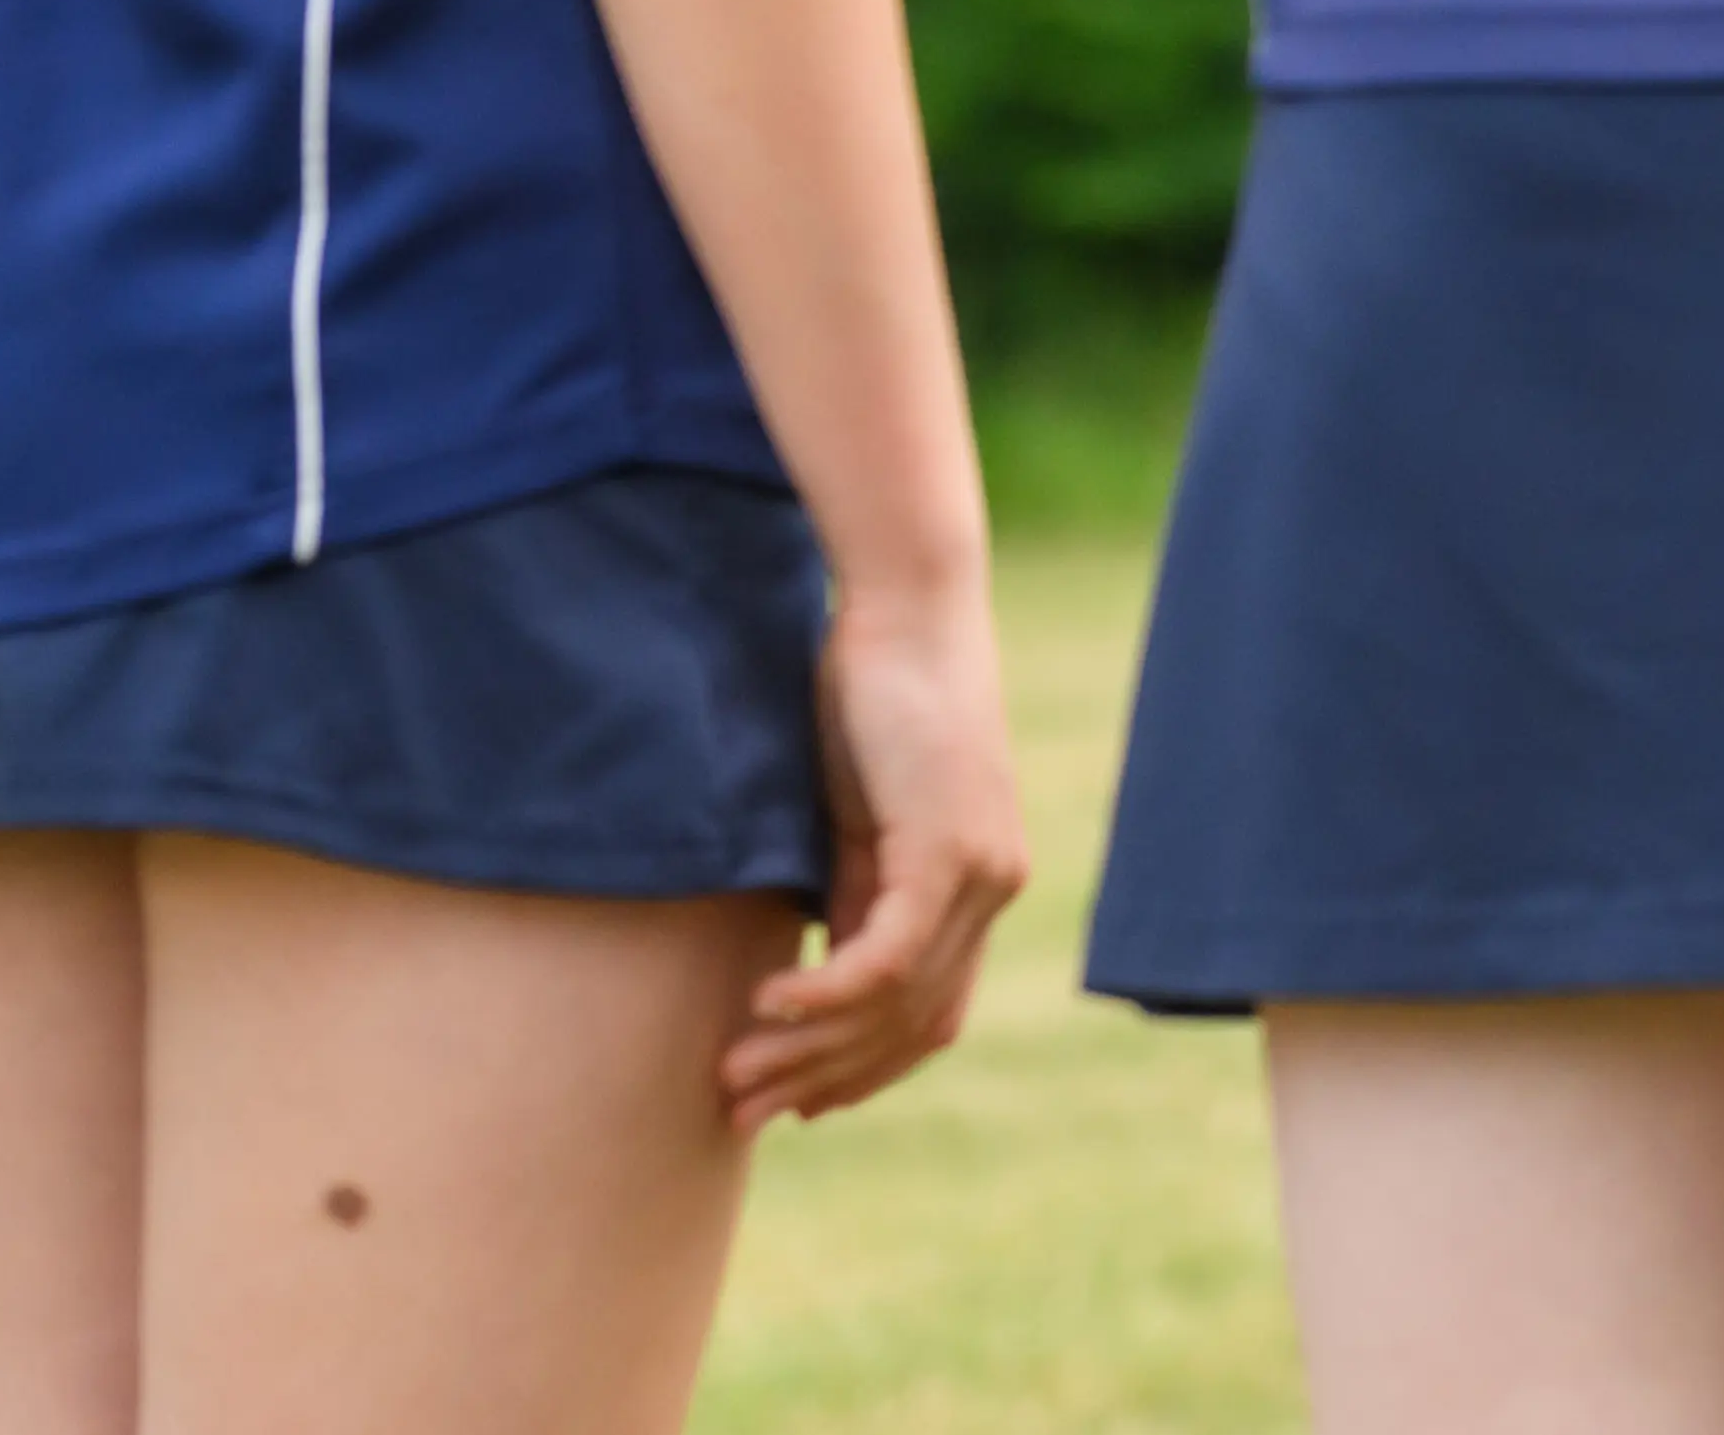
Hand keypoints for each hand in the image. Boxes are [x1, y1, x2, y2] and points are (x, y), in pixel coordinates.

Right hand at [723, 574, 1030, 1130]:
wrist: (905, 613)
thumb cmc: (868, 704)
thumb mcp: (852, 825)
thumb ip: (846, 899)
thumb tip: (807, 987)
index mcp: (972, 889)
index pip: (926, 1019)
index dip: (859, 1073)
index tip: (790, 1107)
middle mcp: (992, 890)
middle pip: (910, 1027)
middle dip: (819, 1079)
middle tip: (738, 1110)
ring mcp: (980, 873)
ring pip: (896, 1005)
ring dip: (808, 1050)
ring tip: (731, 1071)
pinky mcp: (949, 850)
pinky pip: (888, 958)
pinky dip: (826, 995)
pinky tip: (764, 1005)